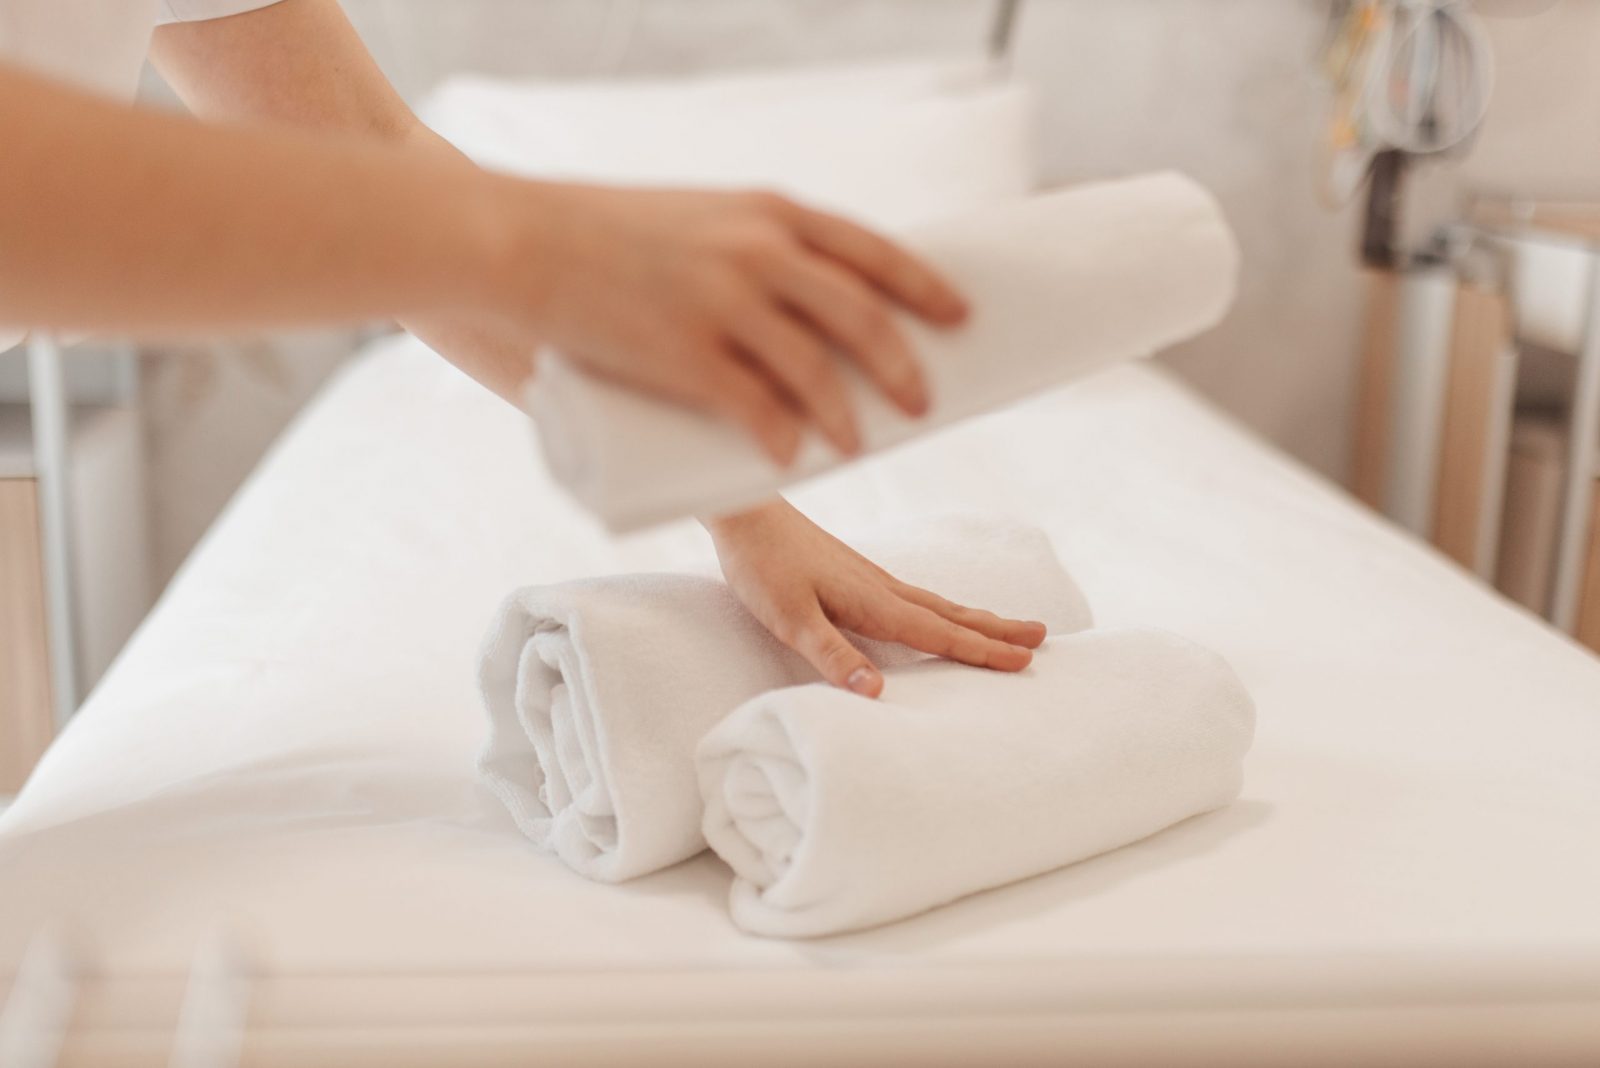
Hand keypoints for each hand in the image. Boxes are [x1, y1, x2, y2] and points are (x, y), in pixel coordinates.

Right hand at [482, 181, 967, 462]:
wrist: (523, 243)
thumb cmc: (610, 232)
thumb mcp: (701, 217)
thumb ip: (754, 250)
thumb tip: (804, 305)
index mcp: (768, 213)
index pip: (872, 250)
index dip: (924, 286)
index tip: (959, 316)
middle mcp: (757, 254)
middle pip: (860, 316)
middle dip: (902, 364)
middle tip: (922, 402)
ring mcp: (721, 305)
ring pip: (814, 370)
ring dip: (848, 415)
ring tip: (859, 444)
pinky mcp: (681, 355)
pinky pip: (753, 407)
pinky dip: (781, 437)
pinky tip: (791, 460)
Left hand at [705, 499, 1046, 696]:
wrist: (743, 512)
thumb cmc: (761, 565)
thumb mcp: (788, 618)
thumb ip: (832, 654)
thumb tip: (877, 693)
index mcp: (873, 602)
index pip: (938, 634)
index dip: (981, 650)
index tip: (1024, 662)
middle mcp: (882, 588)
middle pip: (951, 614)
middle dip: (996, 629)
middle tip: (1042, 638)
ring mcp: (871, 578)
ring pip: (937, 603)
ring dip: (976, 617)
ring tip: (1010, 625)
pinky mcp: (856, 574)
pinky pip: (917, 596)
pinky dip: (944, 608)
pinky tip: (940, 612)